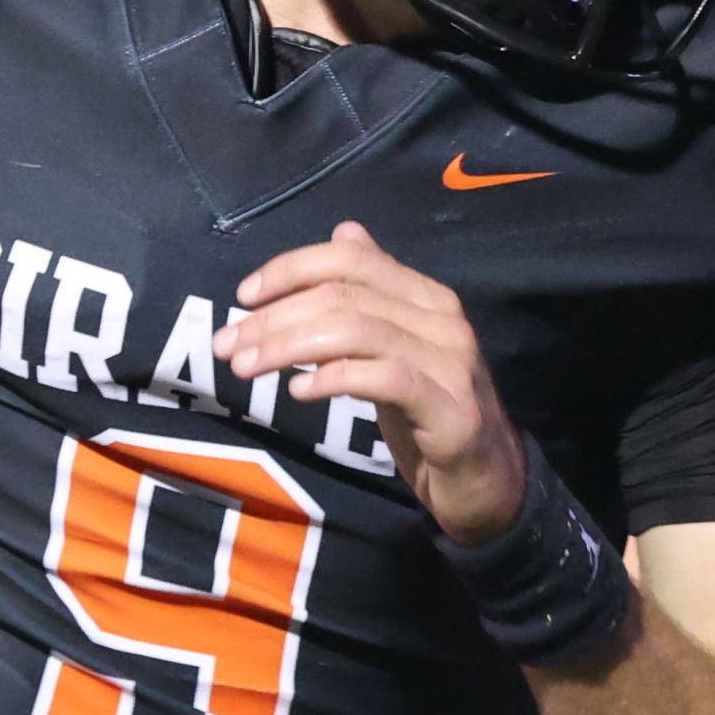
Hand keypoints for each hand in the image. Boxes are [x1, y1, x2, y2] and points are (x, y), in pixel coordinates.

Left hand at [216, 221, 526, 542]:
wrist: (487, 481)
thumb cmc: (429, 413)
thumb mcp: (393, 348)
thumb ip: (370, 295)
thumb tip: (344, 233)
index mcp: (426, 296)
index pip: (351, 260)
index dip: (291, 269)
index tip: (243, 297)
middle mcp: (443, 319)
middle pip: (345, 296)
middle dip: (275, 318)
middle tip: (227, 346)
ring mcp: (451, 363)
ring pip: (356, 331)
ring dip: (289, 347)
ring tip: (247, 369)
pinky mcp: (451, 410)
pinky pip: (385, 378)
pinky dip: (334, 378)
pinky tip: (298, 392)